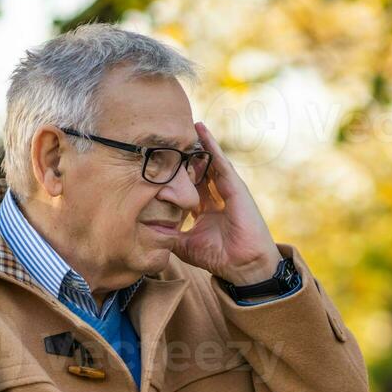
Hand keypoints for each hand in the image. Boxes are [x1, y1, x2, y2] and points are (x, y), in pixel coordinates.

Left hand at [172, 121, 280, 284]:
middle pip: (197, 169)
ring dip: (196, 144)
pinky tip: (200, 129)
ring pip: (208, 161)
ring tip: (181, 125)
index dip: (174, 173)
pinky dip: (211, 145)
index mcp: (205, 208)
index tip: (157, 160)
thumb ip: (169, 236)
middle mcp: (216, 196)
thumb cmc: (219, 257)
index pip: (187, 185)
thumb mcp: (185, 245)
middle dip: (183, 154)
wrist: (243, 266)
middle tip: (167, 135)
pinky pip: (220, 161)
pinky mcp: (235, 186)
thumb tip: (148, 232)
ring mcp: (227, 189)